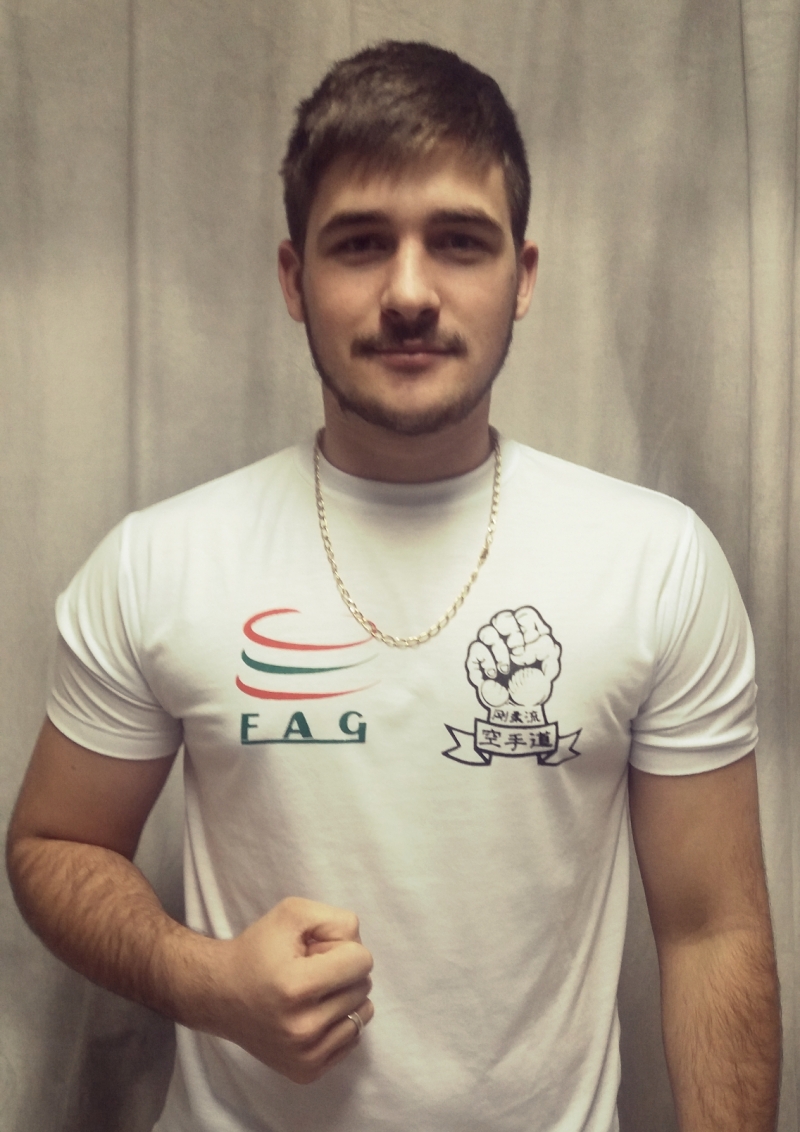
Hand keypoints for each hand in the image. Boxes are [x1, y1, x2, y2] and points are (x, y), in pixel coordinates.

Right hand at [211, 897, 373, 1082]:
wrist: (219, 995)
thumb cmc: (257, 950)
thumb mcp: (292, 913)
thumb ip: (337, 920)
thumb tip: (360, 947)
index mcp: (296, 987)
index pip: (361, 961)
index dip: (342, 947)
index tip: (316, 950)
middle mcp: (302, 1028)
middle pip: (363, 987)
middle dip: (342, 971)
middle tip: (310, 970)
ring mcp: (305, 1055)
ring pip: (362, 1014)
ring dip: (344, 996)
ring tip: (311, 992)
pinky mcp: (306, 1071)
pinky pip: (352, 1038)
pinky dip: (339, 1021)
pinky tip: (312, 1012)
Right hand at [466, 607, 560, 709]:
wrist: (519, 709)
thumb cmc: (535, 684)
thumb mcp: (550, 669)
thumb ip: (549, 652)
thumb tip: (539, 643)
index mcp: (527, 631)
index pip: (525, 615)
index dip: (528, 629)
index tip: (531, 649)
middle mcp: (506, 633)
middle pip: (503, 618)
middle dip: (512, 638)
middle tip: (518, 657)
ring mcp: (489, 644)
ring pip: (487, 633)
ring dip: (499, 653)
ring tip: (505, 671)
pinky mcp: (476, 657)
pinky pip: (476, 649)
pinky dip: (487, 663)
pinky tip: (493, 676)